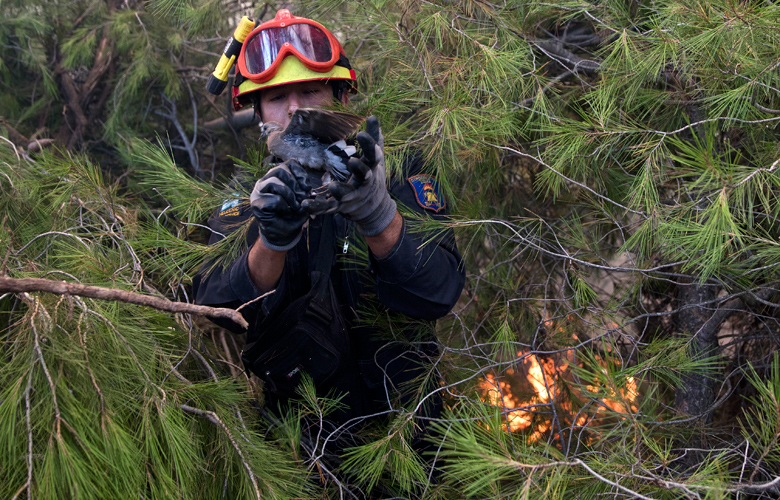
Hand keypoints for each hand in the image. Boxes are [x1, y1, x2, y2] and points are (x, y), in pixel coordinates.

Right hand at [250, 160, 311, 250]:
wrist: (280, 236)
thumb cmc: (290, 218)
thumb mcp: (302, 205)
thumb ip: (307, 196)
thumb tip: (311, 192)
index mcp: (277, 178)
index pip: (289, 164)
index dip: (300, 173)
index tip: (308, 187)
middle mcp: (265, 181)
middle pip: (280, 170)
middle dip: (295, 184)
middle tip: (303, 198)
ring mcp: (258, 192)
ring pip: (275, 182)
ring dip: (290, 195)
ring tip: (295, 207)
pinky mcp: (256, 203)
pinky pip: (275, 200)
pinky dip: (285, 208)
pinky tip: (286, 214)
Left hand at [306, 116, 396, 235]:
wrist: (372, 207)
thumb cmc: (370, 175)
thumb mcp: (373, 158)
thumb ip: (373, 138)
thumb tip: (373, 116)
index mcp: (371, 168)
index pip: (373, 156)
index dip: (369, 145)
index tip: (361, 134)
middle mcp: (363, 183)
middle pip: (364, 176)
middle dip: (359, 169)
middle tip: (352, 161)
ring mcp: (352, 196)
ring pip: (347, 194)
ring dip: (340, 191)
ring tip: (332, 186)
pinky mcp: (339, 206)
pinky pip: (327, 207)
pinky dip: (316, 207)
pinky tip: (304, 204)